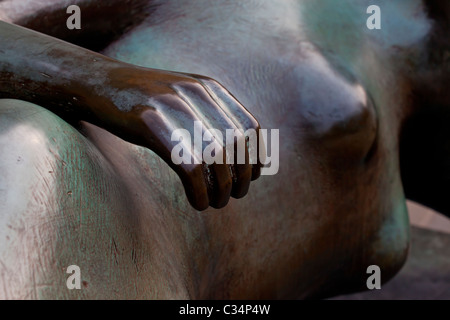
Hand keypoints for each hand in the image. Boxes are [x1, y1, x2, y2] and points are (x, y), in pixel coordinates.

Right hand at [98, 66, 262, 209]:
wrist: (97, 84)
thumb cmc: (143, 102)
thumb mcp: (182, 100)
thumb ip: (209, 118)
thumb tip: (235, 155)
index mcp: (208, 88)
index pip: (250, 127)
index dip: (256, 157)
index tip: (250, 178)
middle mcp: (195, 93)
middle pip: (236, 145)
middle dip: (241, 178)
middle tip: (233, 197)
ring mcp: (172, 106)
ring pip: (216, 157)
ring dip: (221, 189)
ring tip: (215, 204)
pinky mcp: (149, 122)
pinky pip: (189, 165)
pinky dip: (199, 191)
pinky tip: (197, 203)